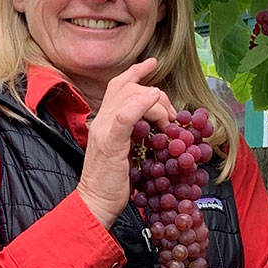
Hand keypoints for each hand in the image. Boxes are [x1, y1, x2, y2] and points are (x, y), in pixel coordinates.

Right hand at [77, 59, 172, 227]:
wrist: (95, 204)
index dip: (135, 72)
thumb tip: (156, 126)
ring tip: (168, 121)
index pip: (117, 87)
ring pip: (128, 97)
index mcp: (104, 122)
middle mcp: (101, 121)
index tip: (151, 63)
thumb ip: (134, 134)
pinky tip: (154, 100)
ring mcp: (104, 130)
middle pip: (126, 88)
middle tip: (172, 115)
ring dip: (155, 103)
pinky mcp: (110, 143)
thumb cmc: (112, 183)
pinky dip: (141, 103)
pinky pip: (125, 115)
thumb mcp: (125, 153)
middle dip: (155, 94)